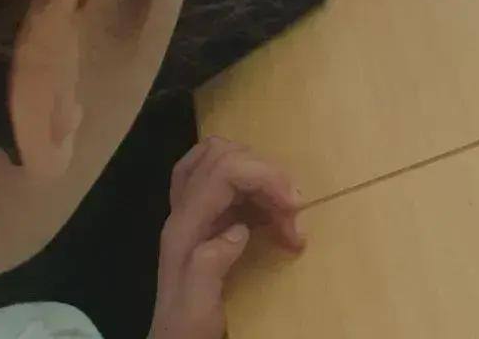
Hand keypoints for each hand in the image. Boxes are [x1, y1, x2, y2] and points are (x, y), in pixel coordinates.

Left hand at [149, 138, 304, 338]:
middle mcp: (183, 211)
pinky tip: (270, 213)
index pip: (223, 170)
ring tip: (287, 214)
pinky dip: (255, 187)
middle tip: (293, 213)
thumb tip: (239, 230)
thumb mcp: (197, 311)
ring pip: (225, 161)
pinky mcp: (202, 220)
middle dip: (267, 175)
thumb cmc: (186, 333)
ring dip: (263, 178)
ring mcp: (191, 212)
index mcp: (184, 228)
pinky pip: (226, 180)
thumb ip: (209, 267)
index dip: (263, 175)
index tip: (294, 205)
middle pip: (225, 156)